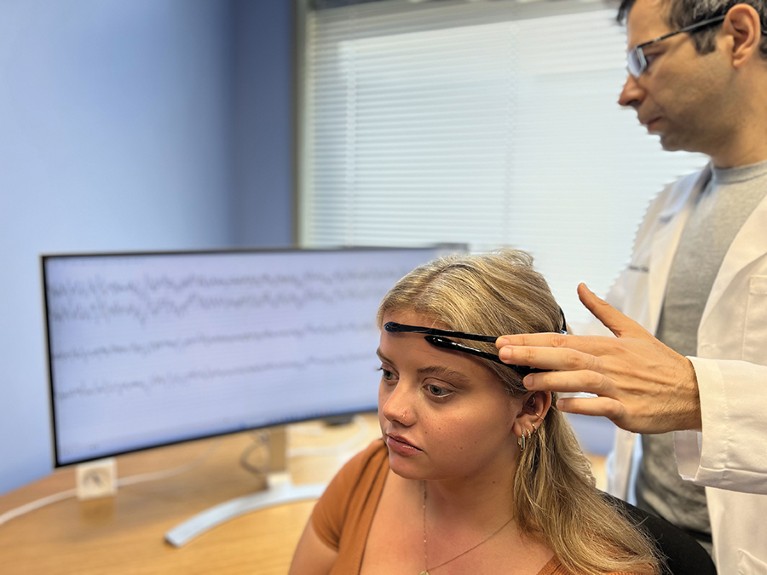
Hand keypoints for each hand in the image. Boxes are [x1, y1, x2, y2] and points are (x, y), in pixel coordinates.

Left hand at [495, 283, 701, 433]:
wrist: (693, 391)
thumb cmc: (658, 361)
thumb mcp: (632, 329)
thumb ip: (602, 310)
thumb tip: (580, 286)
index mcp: (605, 345)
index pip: (561, 339)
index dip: (531, 339)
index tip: (503, 340)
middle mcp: (609, 364)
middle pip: (565, 355)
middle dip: (532, 354)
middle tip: (502, 353)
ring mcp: (618, 387)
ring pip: (580, 380)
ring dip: (552, 379)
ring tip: (526, 381)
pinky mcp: (628, 410)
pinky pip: (601, 407)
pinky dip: (582, 405)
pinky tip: (561, 405)